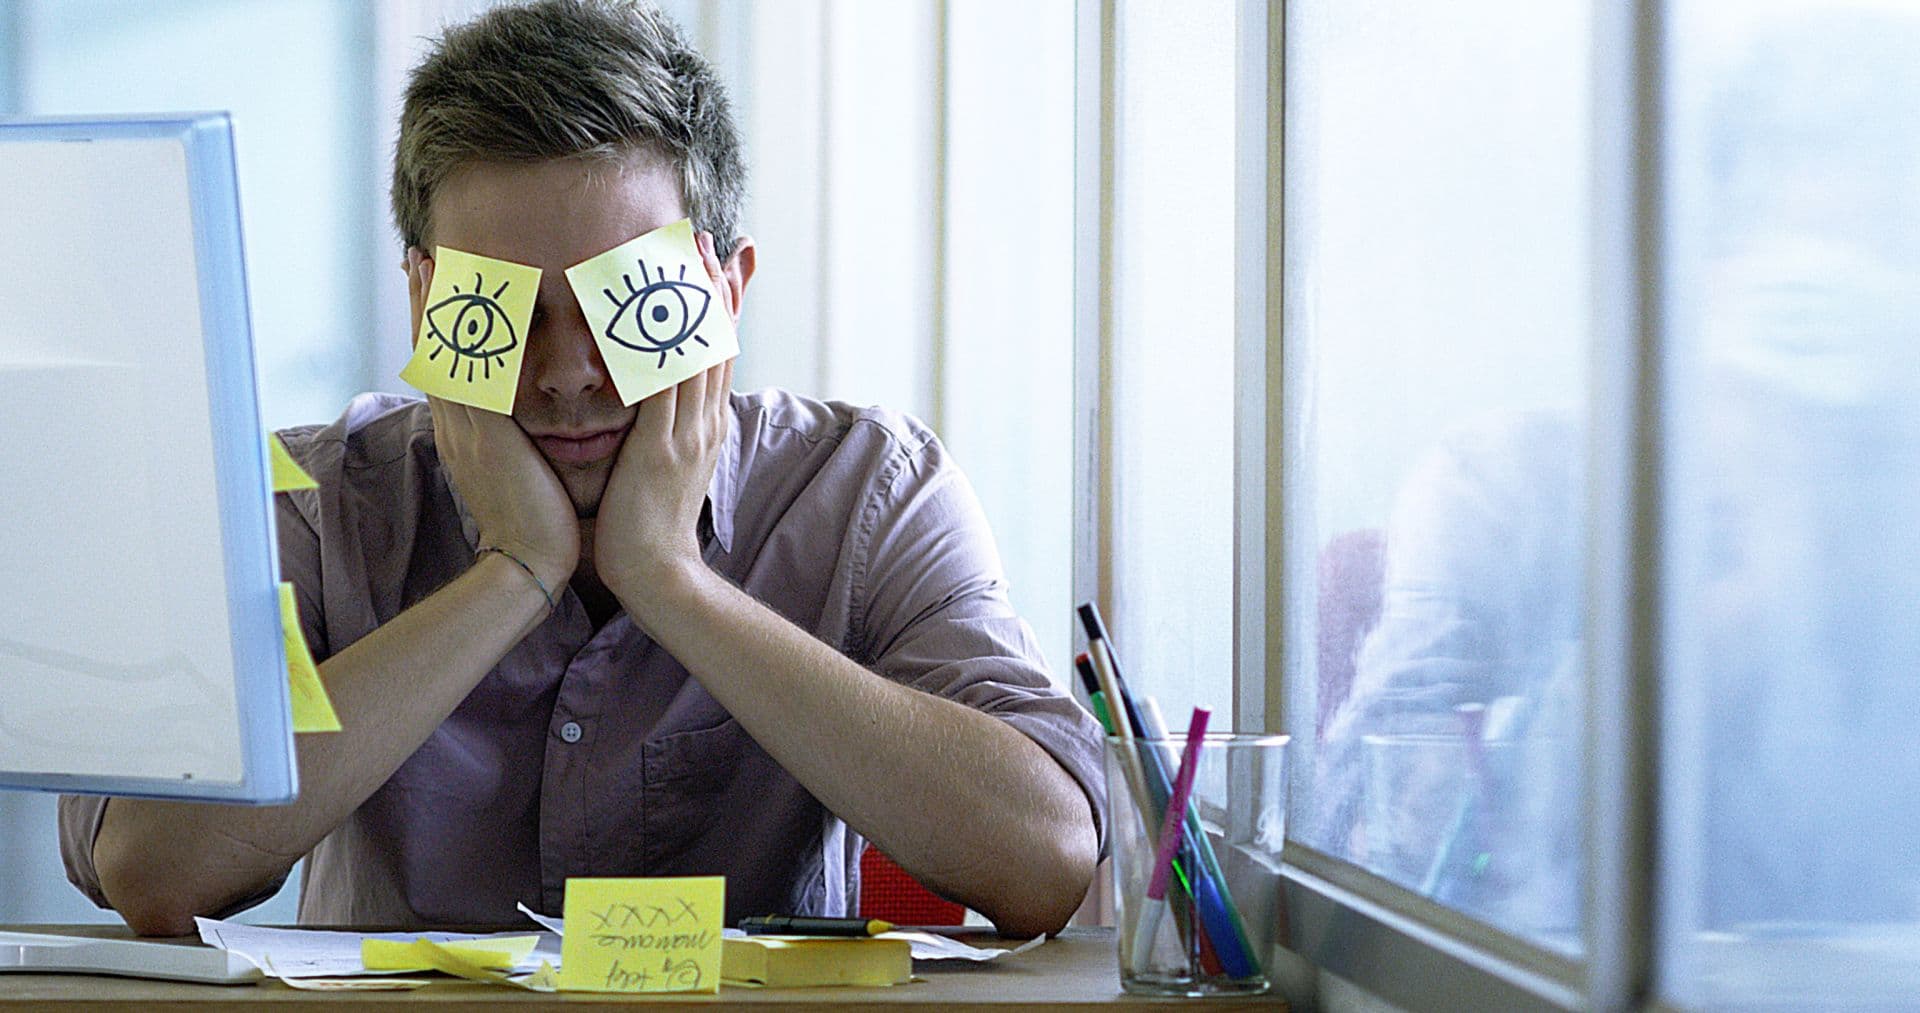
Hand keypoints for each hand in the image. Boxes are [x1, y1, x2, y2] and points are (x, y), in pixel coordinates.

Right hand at [407, 249, 579, 587]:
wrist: (526, 563)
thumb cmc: (535, 521)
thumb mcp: (516, 470)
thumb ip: (511, 440)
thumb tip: (519, 422)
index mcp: (464, 432)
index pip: (444, 365)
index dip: (433, 324)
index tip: (430, 285)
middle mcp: (456, 424)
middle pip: (431, 348)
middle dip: (423, 300)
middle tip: (415, 256)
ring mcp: (464, 428)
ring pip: (442, 353)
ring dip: (434, 305)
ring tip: (427, 262)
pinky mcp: (484, 435)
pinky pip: (468, 373)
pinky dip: (463, 339)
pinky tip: (464, 302)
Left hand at [593, 232, 738, 612]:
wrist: (658, 576)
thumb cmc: (650, 529)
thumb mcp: (667, 471)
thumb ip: (665, 434)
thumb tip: (661, 411)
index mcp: (705, 427)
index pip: (718, 353)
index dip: (720, 306)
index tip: (719, 263)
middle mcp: (704, 423)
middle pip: (715, 340)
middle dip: (712, 286)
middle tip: (705, 239)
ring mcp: (686, 433)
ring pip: (696, 352)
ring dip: (690, 298)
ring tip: (685, 254)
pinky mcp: (661, 446)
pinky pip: (661, 383)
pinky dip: (656, 343)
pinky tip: (646, 309)